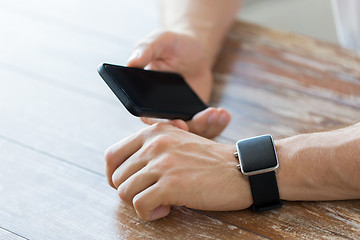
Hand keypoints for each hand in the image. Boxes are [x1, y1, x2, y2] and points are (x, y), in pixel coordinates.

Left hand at [105, 123, 252, 220]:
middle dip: (130, 192)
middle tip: (149, 195)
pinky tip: (166, 209)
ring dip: (140, 204)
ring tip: (160, 203)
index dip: (115, 175)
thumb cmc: (210, 160)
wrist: (241, 170)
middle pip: (117, 177)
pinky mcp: (172, 184)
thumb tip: (137, 129)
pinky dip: (149, 214)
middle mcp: (155, 144)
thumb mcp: (180, 139)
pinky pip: (140, 205)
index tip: (129, 185)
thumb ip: (155, 139)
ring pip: (125, 192)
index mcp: (154, 132)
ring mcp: (163, 163)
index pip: (112, 155)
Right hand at [127, 31, 230, 137]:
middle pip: (174, 132)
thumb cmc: (173, 44)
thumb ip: (146, 49)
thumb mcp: (160, 41)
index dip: (165, 125)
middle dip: (194, 128)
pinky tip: (224, 114)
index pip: (150, 120)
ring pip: (192, 134)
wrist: (194, 51)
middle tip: (210, 115)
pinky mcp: (195, 119)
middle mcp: (160, 113)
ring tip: (219, 113)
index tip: (180, 122)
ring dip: (208, 127)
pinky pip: (204, 129)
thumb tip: (131, 62)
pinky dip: (216, 125)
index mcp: (144, 99)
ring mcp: (179, 118)